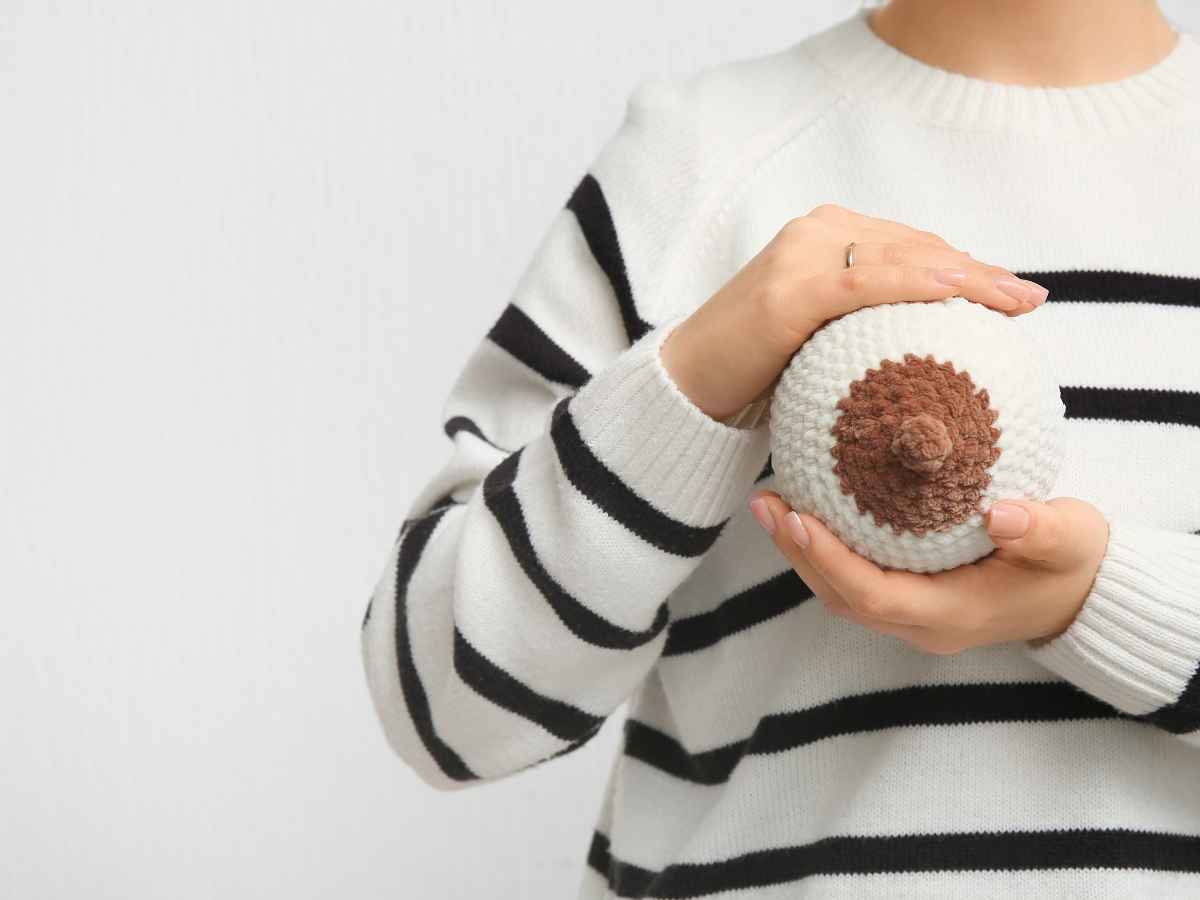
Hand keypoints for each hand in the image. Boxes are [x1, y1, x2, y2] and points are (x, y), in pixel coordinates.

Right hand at [659, 203, 1048, 420]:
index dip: (967, 267)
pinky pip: (867, 283)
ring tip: (1015, 302)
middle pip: (917, 246)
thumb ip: (864, 329)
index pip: (912, 247)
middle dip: (979, 271)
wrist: (688, 386)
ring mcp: (801, 254)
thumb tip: (928, 355)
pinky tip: (960, 293)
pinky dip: (918, 284)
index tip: (1014, 296)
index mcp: (826, 238)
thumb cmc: (756, 374)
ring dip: (966, 276)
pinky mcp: (789, 288)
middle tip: (1031, 301)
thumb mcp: (820, 343)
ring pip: (902, 256)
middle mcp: (816, 232)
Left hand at [747, 491, 1110, 653]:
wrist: (1082, 596)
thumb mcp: (1070, 540)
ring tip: (771, 502)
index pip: (873, 595)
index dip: (829, 560)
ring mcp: (914, 617)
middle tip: (765, 501)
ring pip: (842, 592)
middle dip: (798, 552)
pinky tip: (809, 506)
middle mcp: (923, 625)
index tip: (796, 517)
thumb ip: (1040, 530)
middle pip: (842, 597)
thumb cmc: (1074, 564)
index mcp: (952, 615)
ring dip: (803, 551)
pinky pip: (856, 579)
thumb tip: (1000, 515)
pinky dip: (827, 548)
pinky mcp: (911, 599)